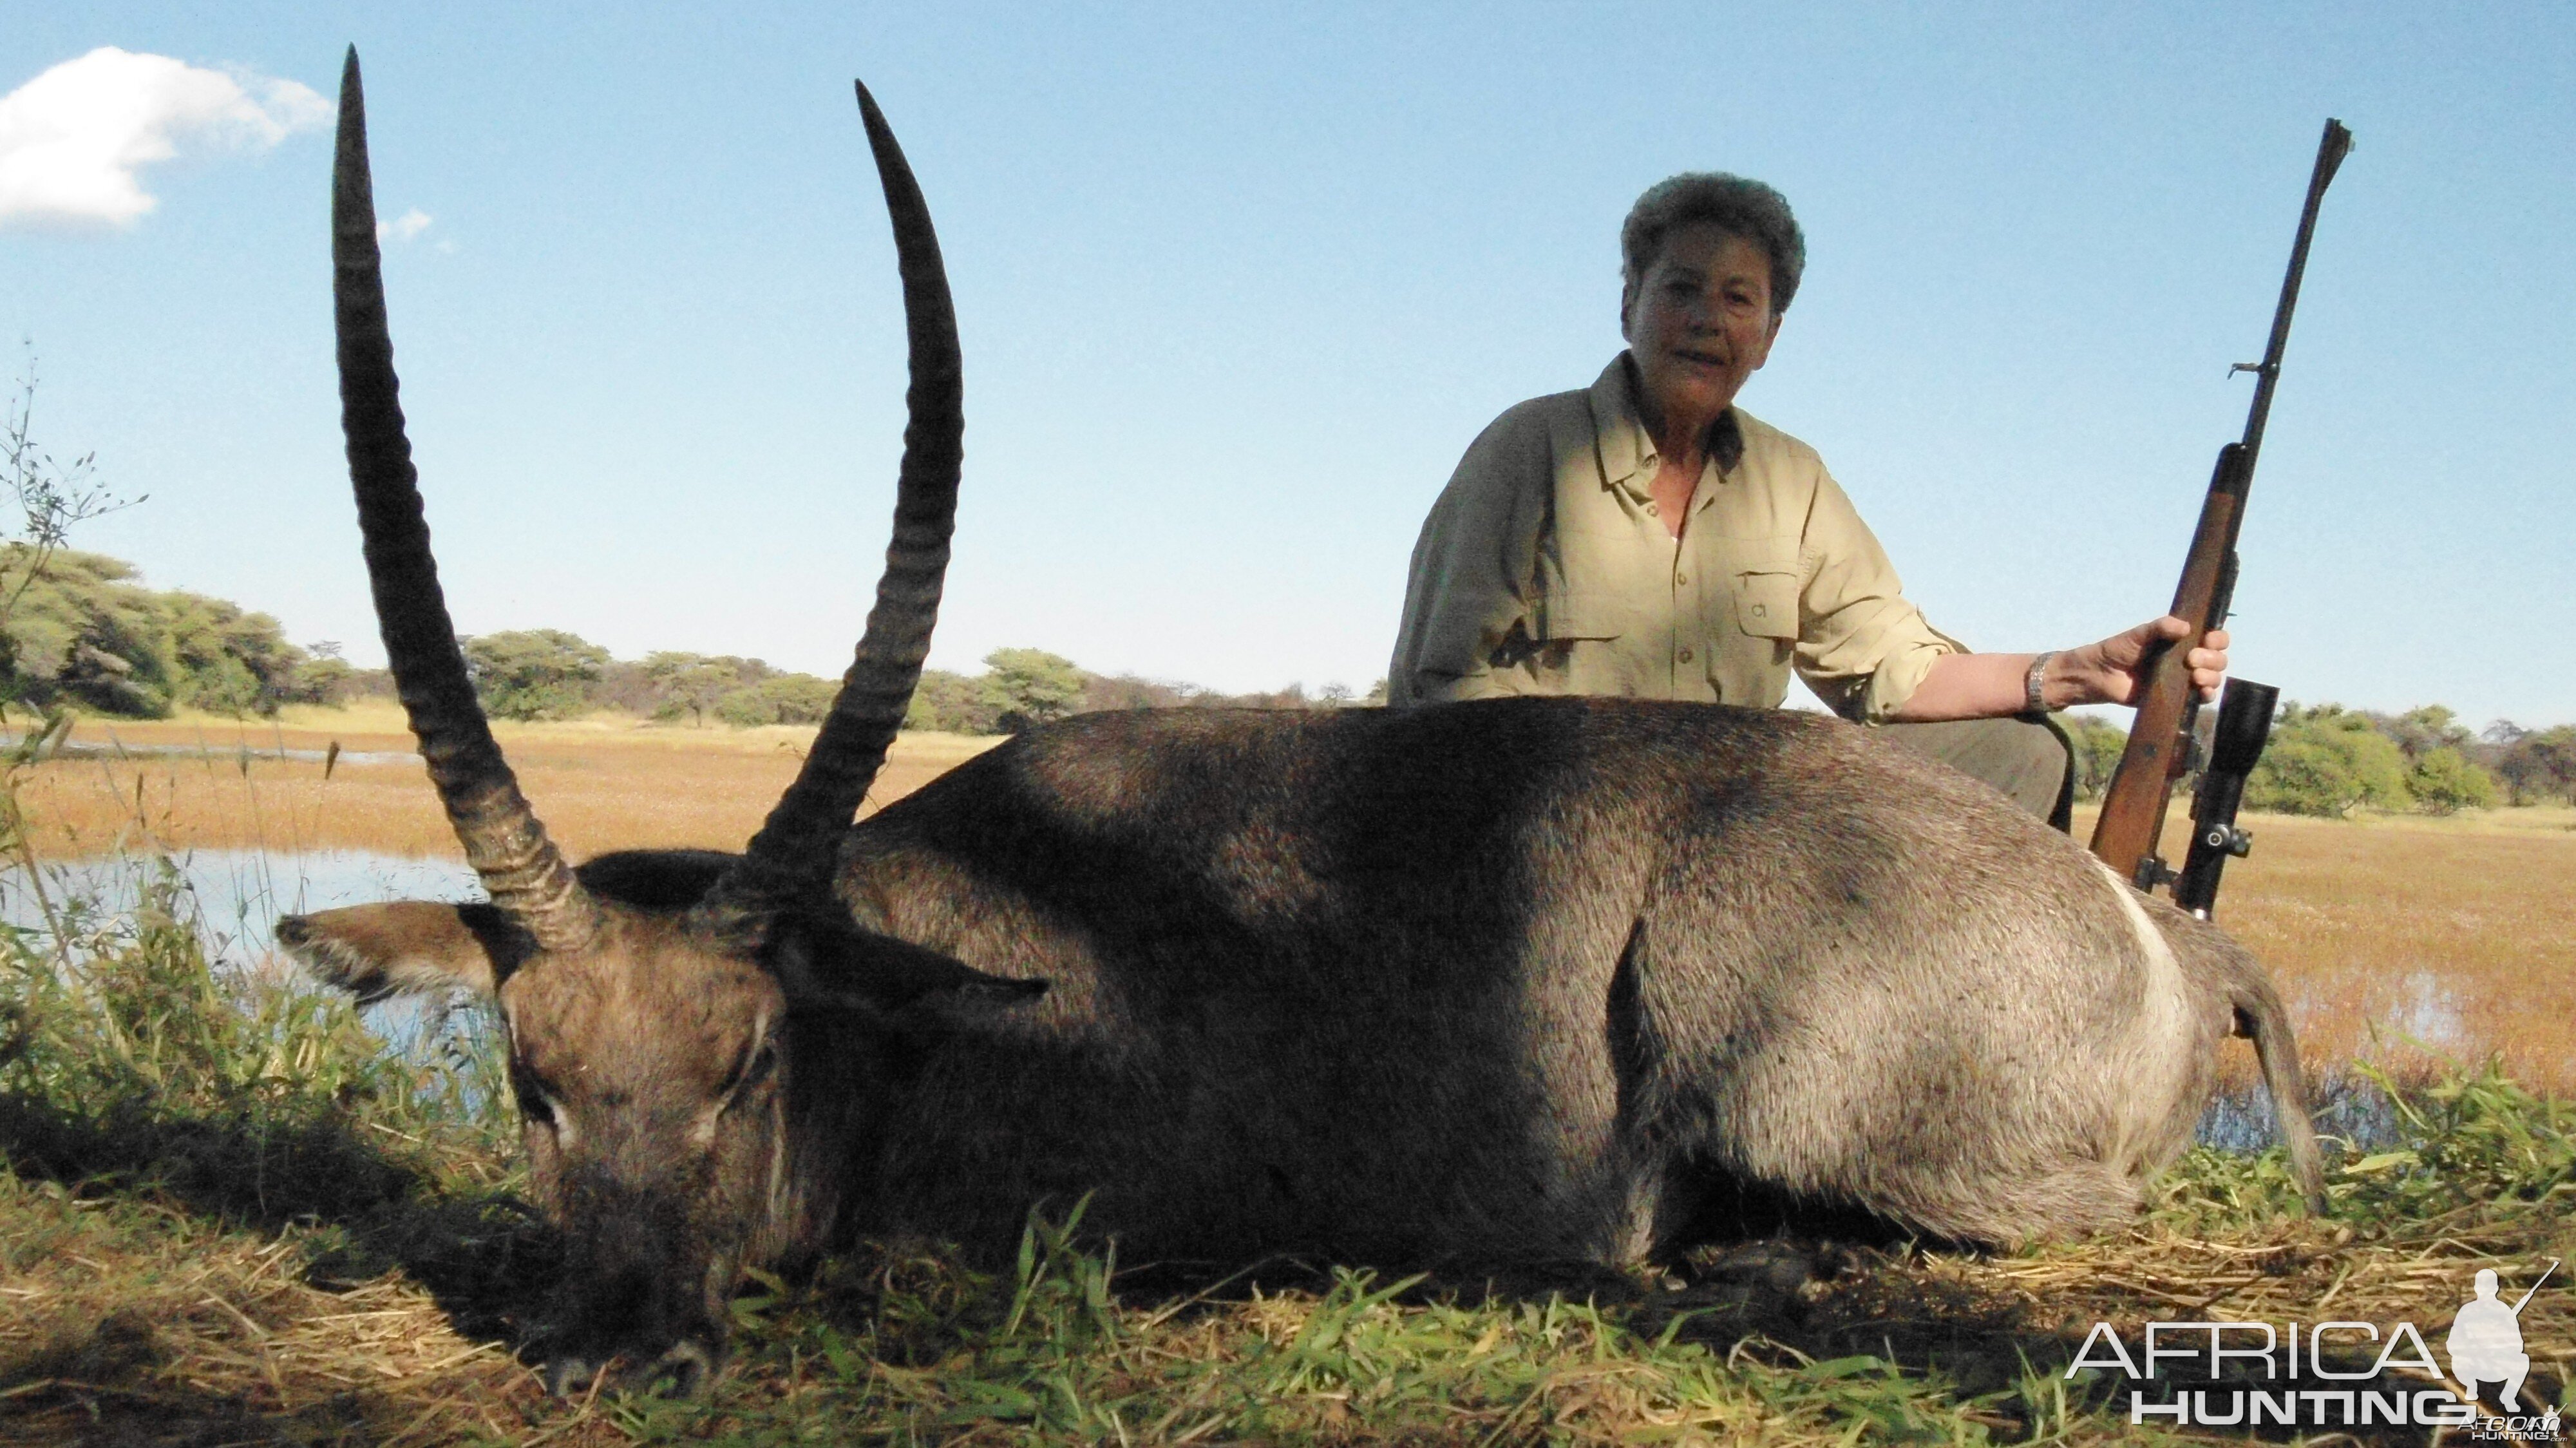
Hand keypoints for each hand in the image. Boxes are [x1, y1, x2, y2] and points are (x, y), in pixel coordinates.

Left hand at [2050, 616, 2227, 707]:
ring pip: (2214, 678)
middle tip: (2191, 659)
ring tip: (2196, 676)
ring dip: (2212, 676)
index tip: (2208, 640)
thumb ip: (2160, 627)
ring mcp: (2184, 679)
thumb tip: (2186, 627)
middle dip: (2212, 658)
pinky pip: (2201, 698)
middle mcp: (2188, 659)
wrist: (2099, 676)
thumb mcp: (2139, 634)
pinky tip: (2201, 691)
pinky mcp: (2177, 698)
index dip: (2218, 639)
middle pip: (2218, 659)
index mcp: (2182, 641)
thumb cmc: (2118, 650)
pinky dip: (2207, 695)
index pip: (2213, 638)